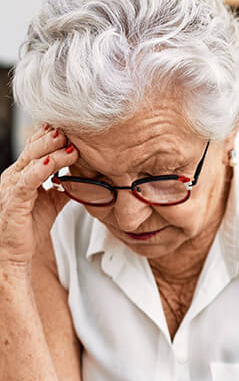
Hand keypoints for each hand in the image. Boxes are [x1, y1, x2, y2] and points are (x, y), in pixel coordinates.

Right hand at [0, 124, 78, 271]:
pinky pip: (27, 181)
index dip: (51, 137)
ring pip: (30, 161)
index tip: (71, 127)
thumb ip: (63, 188)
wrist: (13, 253)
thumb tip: (83, 179)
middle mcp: (13, 176)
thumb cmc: (28, 227)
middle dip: (52, 136)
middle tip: (71, 128)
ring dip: (50, 149)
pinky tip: (53, 162)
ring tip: (67, 141)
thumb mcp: (51, 203)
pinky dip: (40, 170)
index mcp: (22, 174)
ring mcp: (11, 187)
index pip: (35, 149)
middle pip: (33, 149)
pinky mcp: (13, 201)